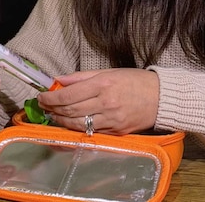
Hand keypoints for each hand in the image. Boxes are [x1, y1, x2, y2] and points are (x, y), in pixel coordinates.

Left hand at [37, 69, 158, 134]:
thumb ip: (82, 77)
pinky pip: (91, 131)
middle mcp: (106, 103)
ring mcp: (111, 120)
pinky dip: (77, 128)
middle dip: (52, 109)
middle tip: (43, 106)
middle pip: (70, 111)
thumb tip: (59, 80)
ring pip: (77, 124)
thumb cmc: (136, 81)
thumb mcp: (109, 72)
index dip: (51, 98)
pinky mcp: (116, 133)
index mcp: (103, 85)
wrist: (162, 98)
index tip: (41, 97)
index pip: (68, 95)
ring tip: (53, 116)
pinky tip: (70, 123)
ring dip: (61, 121)